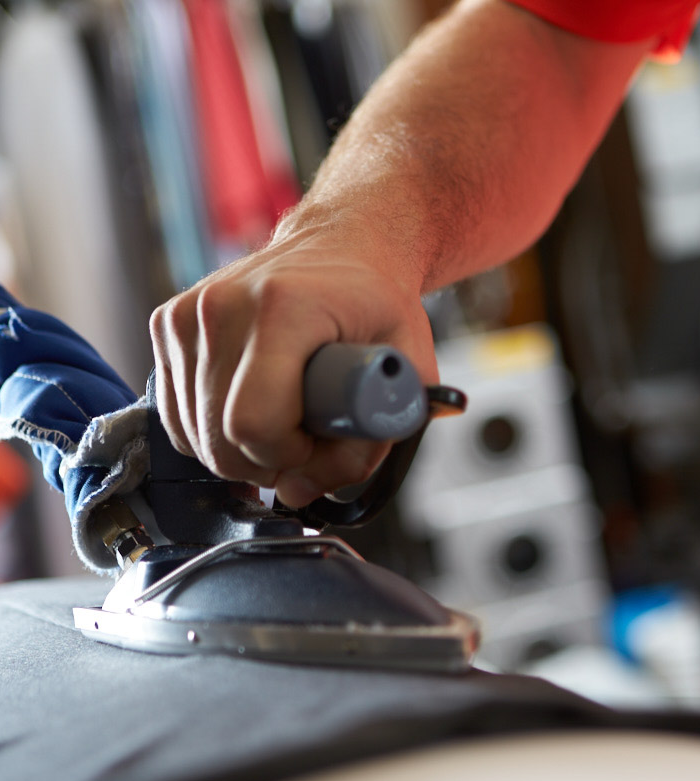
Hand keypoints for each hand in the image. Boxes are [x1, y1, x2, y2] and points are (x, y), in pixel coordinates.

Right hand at [150, 224, 437, 508]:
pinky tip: (252, 409)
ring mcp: (188, 312)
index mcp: (285, 308)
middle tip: (306, 442)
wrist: (344, 244)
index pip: (254, 423)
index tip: (319, 443)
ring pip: (191, 433)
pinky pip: (175, 414)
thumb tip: (294, 493)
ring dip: (239, 450)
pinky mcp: (168, 322)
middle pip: (217, 437)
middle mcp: (224, 305)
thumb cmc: (379, 308)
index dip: (289, 457)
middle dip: (264, 463)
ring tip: (285, 420)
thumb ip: (365, 447)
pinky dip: (211, 431)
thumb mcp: (407, 376)